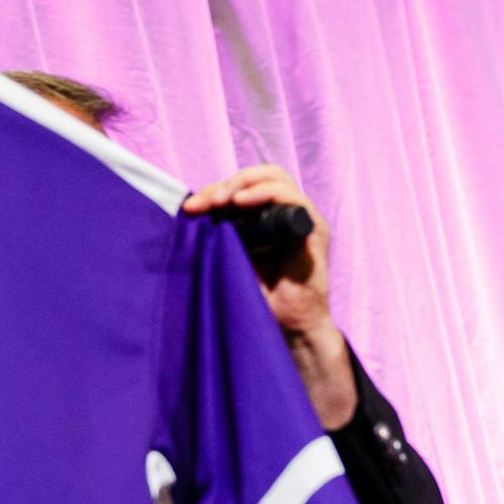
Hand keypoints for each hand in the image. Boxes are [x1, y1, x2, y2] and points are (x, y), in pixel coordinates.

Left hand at [181, 165, 332, 337]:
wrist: (288, 327)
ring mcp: (301, 220)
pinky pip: (293, 198)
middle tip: (206, 203)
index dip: (213, 191)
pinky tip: (242, 202)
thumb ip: (220, 234)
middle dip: (227, 184)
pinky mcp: (315, 229)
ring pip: (275, 178)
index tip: (189, 208)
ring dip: (244, 183)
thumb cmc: (260, 299)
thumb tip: (189, 212)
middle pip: (258, 176)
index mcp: (265, 218)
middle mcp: (285, 214)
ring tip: (222, 201)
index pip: (241, 188)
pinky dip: (266, 193)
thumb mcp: (232, 258)